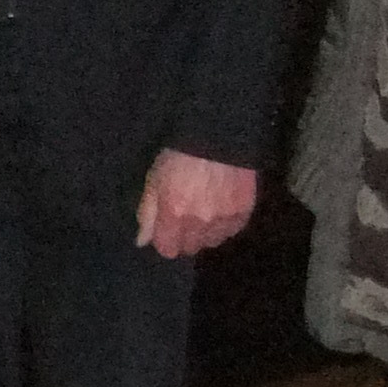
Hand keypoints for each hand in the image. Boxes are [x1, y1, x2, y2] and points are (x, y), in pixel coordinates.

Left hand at [136, 149, 256, 258]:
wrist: (218, 136)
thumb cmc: (178, 155)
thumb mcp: (153, 179)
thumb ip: (147, 213)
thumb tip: (143, 241)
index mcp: (174, 213)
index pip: (168, 250)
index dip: (164, 241)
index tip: (165, 230)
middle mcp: (200, 221)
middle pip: (190, 248)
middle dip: (184, 238)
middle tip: (183, 217)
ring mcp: (224, 218)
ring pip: (212, 242)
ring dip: (205, 233)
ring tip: (202, 212)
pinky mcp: (244, 211)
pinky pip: (232, 231)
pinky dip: (224, 225)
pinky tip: (219, 209)